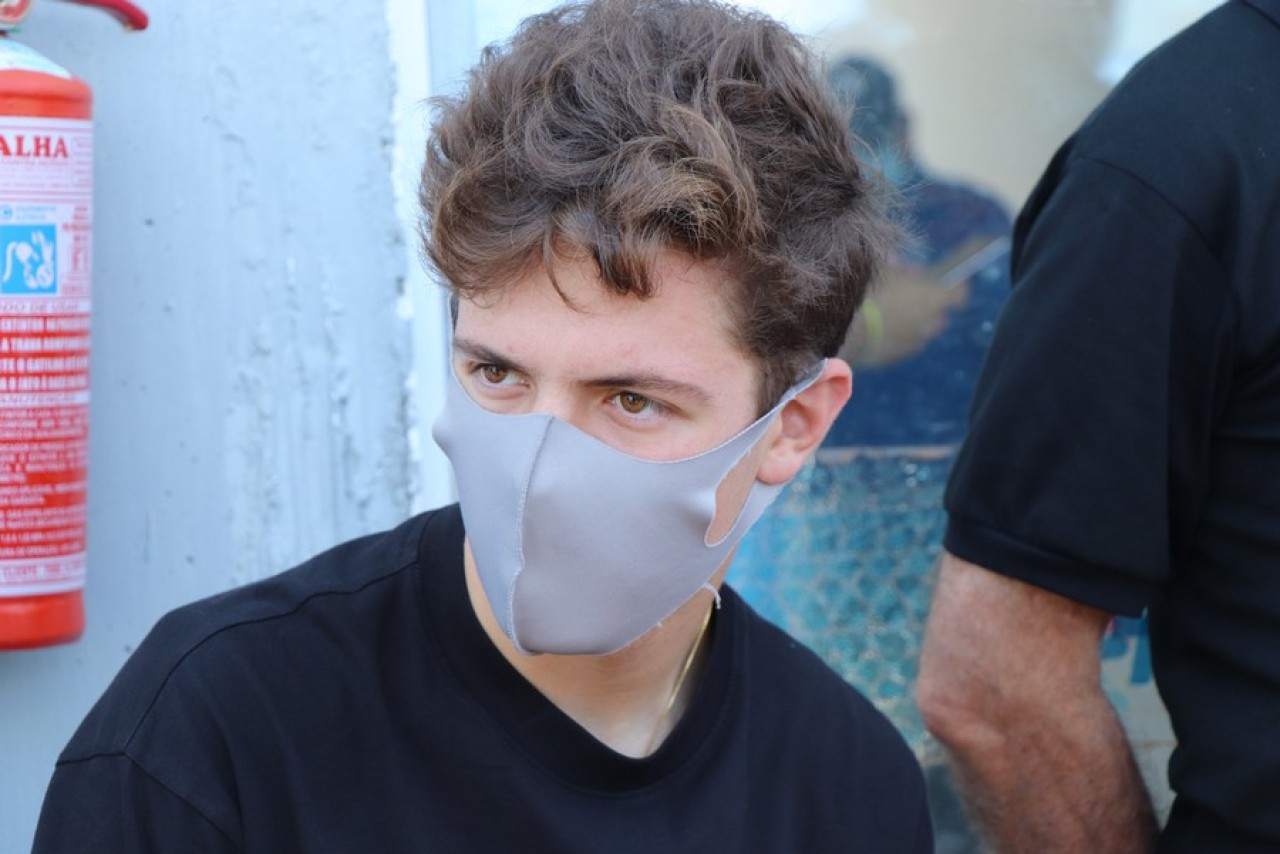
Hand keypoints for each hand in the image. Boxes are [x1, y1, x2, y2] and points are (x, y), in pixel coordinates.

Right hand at [841, 266, 968, 367]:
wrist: (844, 326)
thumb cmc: (866, 291)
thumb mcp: (881, 268)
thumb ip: (897, 268)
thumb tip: (899, 265)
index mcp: (933, 297)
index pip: (959, 294)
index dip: (955, 287)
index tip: (947, 281)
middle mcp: (930, 323)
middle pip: (938, 315)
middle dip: (928, 306)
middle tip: (909, 296)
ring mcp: (914, 343)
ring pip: (920, 332)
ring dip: (912, 323)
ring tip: (891, 314)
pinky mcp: (896, 357)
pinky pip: (903, 345)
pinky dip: (897, 338)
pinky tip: (879, 330)